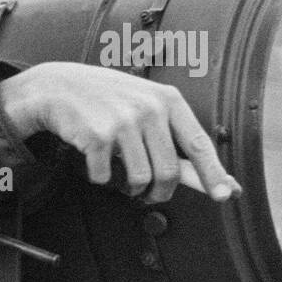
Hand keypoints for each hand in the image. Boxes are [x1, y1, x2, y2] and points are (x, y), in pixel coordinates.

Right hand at [0, 63, 242, 203]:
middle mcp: (149, 109)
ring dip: (130, 189)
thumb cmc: (104, 98)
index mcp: (167, 100)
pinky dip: (100, 177)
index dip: (213, 173)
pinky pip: (106, 177)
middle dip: (159, 192)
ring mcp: (123, 122)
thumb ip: (172, 139)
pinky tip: (95, 162)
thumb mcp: (143, 107)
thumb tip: (202, 176)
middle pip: (168, 171)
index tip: (225, 194)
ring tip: (122, 179)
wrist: (57, 86)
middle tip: (150, 195)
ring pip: (140, 178)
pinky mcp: (98, 136)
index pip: (199, 144)